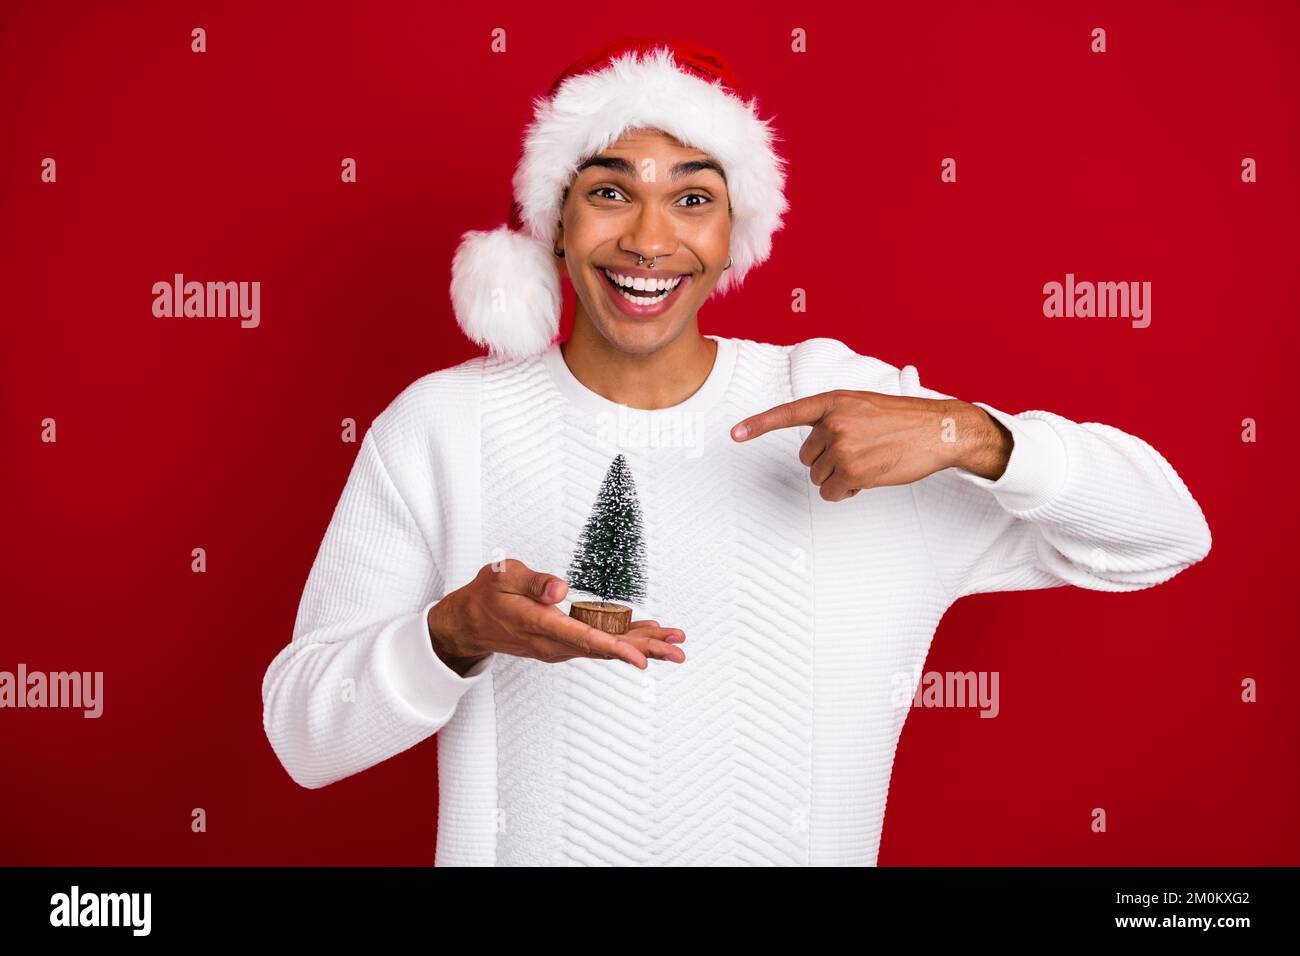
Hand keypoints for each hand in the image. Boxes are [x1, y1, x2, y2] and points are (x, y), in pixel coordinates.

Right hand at [427, 559, 685, 672]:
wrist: (469, 624)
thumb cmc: (487, 596)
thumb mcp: (503, 576)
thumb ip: (534, 582)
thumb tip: (560, 590)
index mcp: (539, 624)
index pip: (582, 639)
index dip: (614, 648)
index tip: (640, 659)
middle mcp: (553, 643)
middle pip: (604, 649)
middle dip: (643, 650)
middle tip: (676, 650)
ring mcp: (559, 646)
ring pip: (605, 648)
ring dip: (640, 646)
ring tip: (673, 643)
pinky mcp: (563, 644)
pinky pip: (598, 644)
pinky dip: (624, 640)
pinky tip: (646, 635)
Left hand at [730, 390, 1011, 501]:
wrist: (938, 430)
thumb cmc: (903, 420)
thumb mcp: (863, 406)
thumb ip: (835, 418)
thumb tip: (815, 448)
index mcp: (833, 402)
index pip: (788, 414)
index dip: (758, 425)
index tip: (735, 434)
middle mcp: (833, 423)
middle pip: (806, 456)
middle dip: (826, 460)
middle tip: (857, 453)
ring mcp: (841, 448)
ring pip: (818, 476)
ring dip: (838, 477)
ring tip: (868, 463)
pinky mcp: (852, 472)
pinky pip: (832, 492)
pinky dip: (845, 492)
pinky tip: (867, 479)